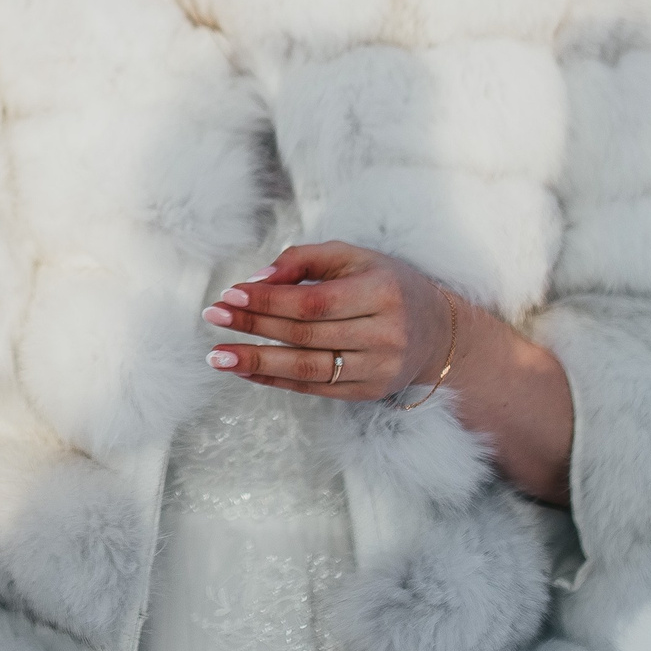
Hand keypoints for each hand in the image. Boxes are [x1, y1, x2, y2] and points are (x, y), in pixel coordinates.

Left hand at [202, 241, 454, 400]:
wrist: (437, 332)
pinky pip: (314, 389)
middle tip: (212, 317)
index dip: (269, 299)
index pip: (314, 301)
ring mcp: (378, 369)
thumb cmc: (386, 285)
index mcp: (382, 292)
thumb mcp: (353, 257)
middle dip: (254, 325)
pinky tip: (244, 369)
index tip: (230, 294)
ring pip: (308, 369)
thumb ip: (304, 259)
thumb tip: (257, 278)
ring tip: (217, 356)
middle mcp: (384, 334)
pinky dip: (274, 380)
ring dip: (256, 361)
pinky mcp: (369, 392)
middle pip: (306, 334)